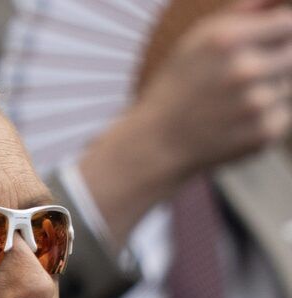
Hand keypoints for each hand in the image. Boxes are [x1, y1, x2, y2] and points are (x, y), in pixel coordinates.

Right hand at [79, 1, 291, 246]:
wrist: (157, 144)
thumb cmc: (178, 87)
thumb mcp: (197, 40)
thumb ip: (243, 13)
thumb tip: (277, 1)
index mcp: (227, 39)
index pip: (289, 22)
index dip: (279, 34)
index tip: (267, 45)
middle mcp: (245, 69)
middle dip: (275, 62)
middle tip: (244, 78)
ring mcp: (257, 102)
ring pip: (290, 85)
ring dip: (270, 90)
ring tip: (233, 103)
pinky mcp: (266, 132)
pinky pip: (286, 113)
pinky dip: (266, 116)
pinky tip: (235, 122)